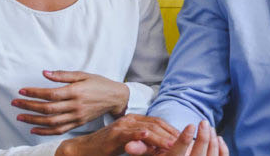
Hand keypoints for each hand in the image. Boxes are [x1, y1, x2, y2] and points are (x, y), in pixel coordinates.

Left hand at [15, 70, 129, 134]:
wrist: (115, 98)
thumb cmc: (99, 84)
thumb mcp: (83, 74)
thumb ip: (63, 75)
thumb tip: (45, 73)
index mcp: (76, 91)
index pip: (50, 94)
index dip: (34, 93)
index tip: (21, 91)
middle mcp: (75, 106)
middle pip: (47, 109)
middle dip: (29, 106)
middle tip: (15, 103)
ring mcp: (76, 117)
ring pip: (51, 122)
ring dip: (33, 120)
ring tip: (20, 116)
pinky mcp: (78, 123)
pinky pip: (59, 130)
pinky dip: (45, 132)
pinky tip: (34, 129)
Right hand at [55, 114, 178, 155]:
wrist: (84, 149)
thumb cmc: (107, 148)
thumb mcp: (130, 144)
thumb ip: (144, 143)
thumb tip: (162, 148)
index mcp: (135, 120)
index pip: (159, 122)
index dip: (173, 130)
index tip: (185, 138)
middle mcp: (130, 119)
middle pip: (156, 123)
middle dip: (171, 133)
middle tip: (184, 142)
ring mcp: (122, 126)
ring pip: (146, 128)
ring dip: (161, 137)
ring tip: (173, 144)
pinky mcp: (114, 135)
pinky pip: (129, 134)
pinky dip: (140, 135)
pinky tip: (148, 137)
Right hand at [160, 121, 227, 155]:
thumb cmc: (174, 155)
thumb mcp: (165, 152)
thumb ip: (171, 145)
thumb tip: (181, 133)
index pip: (177, 154)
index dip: (184, 140)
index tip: (191, 125)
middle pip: (198, 155)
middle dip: (203, 137)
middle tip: (203, 122)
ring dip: (212, 140)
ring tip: (209, 127)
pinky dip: (222, 148)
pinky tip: (218, 138)